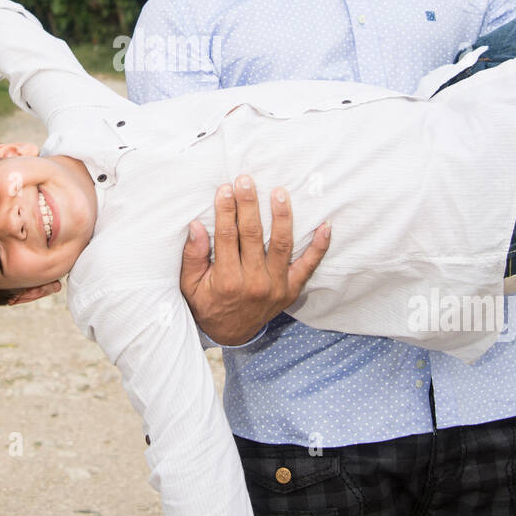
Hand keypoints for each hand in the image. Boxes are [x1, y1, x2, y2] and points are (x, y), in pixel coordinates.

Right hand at [180, 176, 330, 346]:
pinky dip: (319, 246)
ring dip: (281, 216)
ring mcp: (276, 286)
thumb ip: (193, 256)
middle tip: (247, 181)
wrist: (232, 333)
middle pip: (253, 235)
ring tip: (280, 192)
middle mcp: (253, 283)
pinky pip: (308, 265)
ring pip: (281, 244)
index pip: (227, 237)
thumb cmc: (208, 303)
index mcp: (226, 281)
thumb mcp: (190, 286)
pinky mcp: (292, 288)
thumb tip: (197, 226)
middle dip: (249, 205)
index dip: (225, 211)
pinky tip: (325, 225)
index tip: (225, 189)